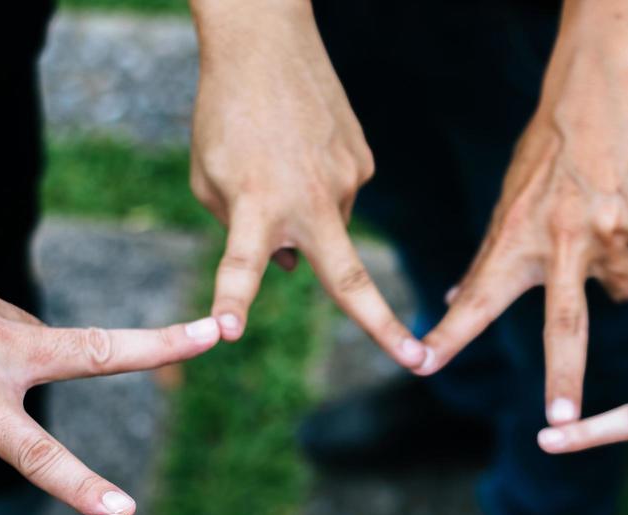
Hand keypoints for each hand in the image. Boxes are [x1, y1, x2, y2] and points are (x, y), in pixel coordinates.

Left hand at [188, 0, 422, 368]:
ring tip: (276, 164)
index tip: (226, 332)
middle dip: (384, 326)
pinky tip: (301, 150)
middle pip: (350, 278)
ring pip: (330, 226)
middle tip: (418, 361)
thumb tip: (286, 267)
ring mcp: (345, 180)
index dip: (233, 299)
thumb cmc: (225, 114)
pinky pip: (340, 194)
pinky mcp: (362, 162)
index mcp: (257, 202)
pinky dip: (318, 186)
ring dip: (305, 217)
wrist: (264, 41)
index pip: (241, 262)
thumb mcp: (209, 178)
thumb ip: (238, 231)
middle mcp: (308, 198)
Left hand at [421, 18, 627, 422]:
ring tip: (602, 225)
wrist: (605, 92)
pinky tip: (627, 206)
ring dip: (613, 275)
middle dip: (563, 381)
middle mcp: (560, 244)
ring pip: (620, 290)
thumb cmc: (550, 149)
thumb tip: (459, 295)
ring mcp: (608, 238)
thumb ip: (489, 256)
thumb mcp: (509, 200)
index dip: (449, 333)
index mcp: (516, 239)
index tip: (421, 363)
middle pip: (564, 327)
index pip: (476, 298)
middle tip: (562, 423)